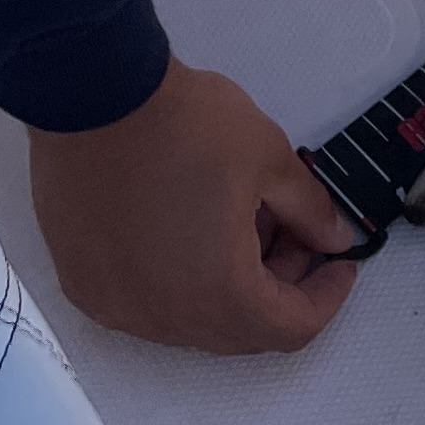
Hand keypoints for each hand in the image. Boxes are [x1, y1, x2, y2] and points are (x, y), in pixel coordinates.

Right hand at [29, 61, 362, 352]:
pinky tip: (185, 225)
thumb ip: (310, 210)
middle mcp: (165, 318)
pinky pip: (146, 303)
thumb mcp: (269, 159)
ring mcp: (118, 306)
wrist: (93, 94)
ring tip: (236, 217)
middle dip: (277, 285)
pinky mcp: (85, 285)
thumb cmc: (183, 125)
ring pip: (191, 319)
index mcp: (219, 293)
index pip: (289, 328)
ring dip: (227, 283)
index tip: (339, 264)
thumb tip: (333, 238)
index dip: (325, 298)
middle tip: (290, 230)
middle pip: (239, 330)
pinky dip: (179, 280)